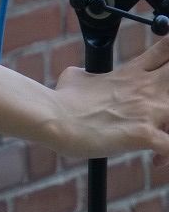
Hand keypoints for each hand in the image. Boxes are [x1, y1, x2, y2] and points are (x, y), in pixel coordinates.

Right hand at [49, 36, 168, 162]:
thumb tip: (82, 75)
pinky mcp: (143, 135)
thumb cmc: (63, 98)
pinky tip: (157, 161)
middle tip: (161, 108)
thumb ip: (90, 75)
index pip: (165, 50)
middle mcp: (146, 88)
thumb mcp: (76, 76)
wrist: (55, 118)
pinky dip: (166, 155)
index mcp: (132, 72)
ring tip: (160, 137)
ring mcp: (147, 111)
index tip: (165, 65)